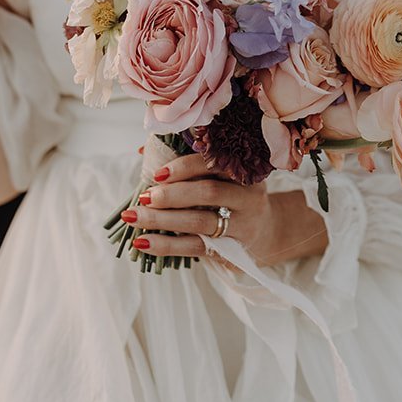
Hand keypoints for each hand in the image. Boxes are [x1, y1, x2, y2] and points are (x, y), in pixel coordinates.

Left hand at [125, 153, 326, 265]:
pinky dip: (166, 245)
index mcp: (244, 171)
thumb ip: (187, 162)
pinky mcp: (230, 251)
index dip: (185, 167)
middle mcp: (247, 197)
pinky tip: (143, 242)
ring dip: (163, 220)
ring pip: (200, 222)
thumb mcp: (222, 176)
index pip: (215, 164)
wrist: (267, 233)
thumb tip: (144, 149)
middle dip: (172, 195)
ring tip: (134, 218)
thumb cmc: (234, 195)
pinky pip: (195, 248)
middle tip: (145, 197)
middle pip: (209, 193)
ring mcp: (240, 226)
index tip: (158, 173)